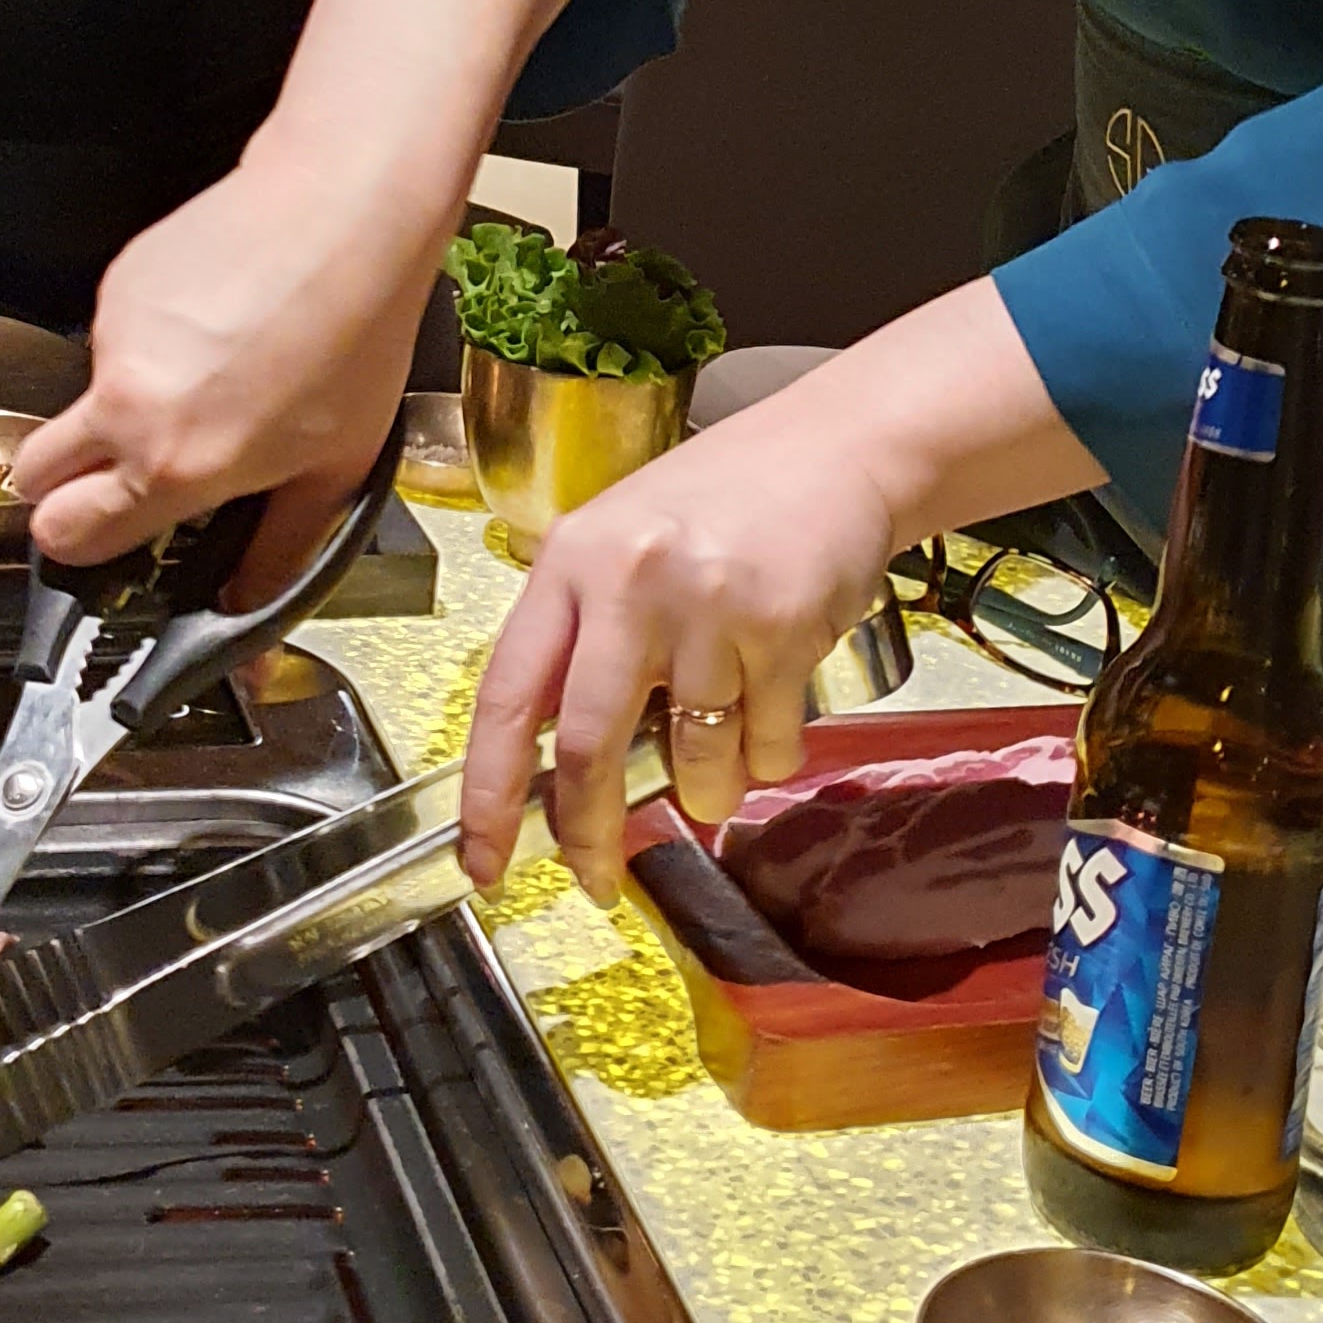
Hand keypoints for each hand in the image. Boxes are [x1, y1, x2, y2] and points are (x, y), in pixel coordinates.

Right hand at [11, 0, 583, 574]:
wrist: (342, 213)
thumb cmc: (355, 339)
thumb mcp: (338, 465)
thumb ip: (280, 545)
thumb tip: (244, 599)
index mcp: (174, 466)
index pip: (66, 533)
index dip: (75, 543)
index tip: (99, 535)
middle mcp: (126, 407)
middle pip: (33, 471)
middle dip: (62, 483)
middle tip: (122, 473)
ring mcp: (114, 339)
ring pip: (89, 394)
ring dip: (129, 398)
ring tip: (217, 370)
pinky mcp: (118, 284)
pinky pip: (116, 335)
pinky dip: (152, 339)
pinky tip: (216, 320)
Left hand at [459, 390, 901, 897]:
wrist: (840, 448)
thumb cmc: (727, 498)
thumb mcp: (622, 543)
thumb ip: (583, 634)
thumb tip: (555, 765)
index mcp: (573, 560)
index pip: (508, 696)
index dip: (488, 793)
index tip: (482, 857)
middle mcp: (632, 582)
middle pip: (591, 748)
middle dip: (588, 833)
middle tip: (594, 874)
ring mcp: (711, 607)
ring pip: (694, 761)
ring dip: (706, 790)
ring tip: (721, 747)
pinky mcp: (784, 630)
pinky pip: (768, 747)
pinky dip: (768, 756)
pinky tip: (774, 705)